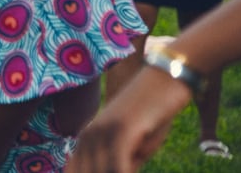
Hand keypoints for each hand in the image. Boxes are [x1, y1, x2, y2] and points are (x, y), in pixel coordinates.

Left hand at [69, 67, 190, 172]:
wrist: (166, 76)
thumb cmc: (154, 112)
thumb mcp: (137, 145)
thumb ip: (124, 164)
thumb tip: (117, 172)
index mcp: (86, 138)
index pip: (74, 172)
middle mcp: (88, 135)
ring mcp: (103, 131)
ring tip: (130, 171)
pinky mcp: (122, 129)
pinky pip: (118, 166)